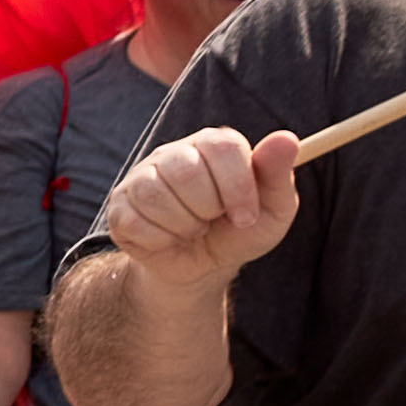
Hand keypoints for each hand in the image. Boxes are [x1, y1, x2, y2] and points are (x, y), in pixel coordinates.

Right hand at [104, 123, 301, 281]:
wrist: (204, 266)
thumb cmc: (239, 232)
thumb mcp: (273, 210)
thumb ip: (278, 174)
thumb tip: (286, 138)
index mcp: (211, 146)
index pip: (220, 147)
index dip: (237, 187)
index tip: (246, 216)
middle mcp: (172, 154)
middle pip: (185, 171)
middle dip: (208, 210)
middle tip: (214, 222)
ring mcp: (140, 179)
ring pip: (154, 195)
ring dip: (183, 226)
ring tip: (192, 230)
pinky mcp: (119, 206)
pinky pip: (134, 220)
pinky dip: (160, 240)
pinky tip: (169, 239)